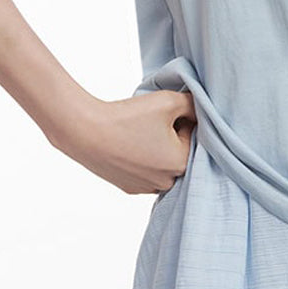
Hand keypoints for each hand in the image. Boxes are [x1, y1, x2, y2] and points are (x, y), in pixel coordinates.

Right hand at [47, 88, 196, 194]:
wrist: (86, 132)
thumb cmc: (128, 117)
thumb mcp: (168, 101)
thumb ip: (193, 103)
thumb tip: (201, 107)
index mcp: (182, 163)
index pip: (195, 136)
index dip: (181, 119)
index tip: (165, 113)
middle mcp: (168, 182)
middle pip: (180, 152)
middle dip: (172, 136)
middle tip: (151, 121)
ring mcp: (146, 188)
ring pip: (162, 164)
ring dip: (157, 149)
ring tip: (139, 132)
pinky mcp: (129, 188)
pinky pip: (145, 172)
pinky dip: (141, 159)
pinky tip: (128, 144)